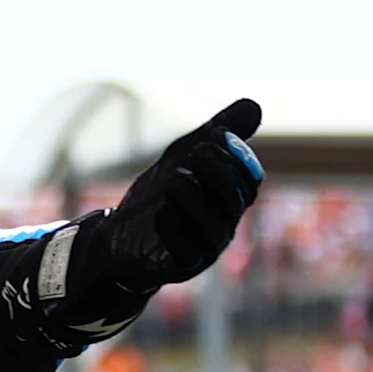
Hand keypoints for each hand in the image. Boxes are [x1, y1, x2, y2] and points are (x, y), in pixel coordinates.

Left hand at [22, 101, 261, 343]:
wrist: (118, 238)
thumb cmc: (159, 196)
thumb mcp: (182, 158)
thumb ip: (215, 135)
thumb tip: (254, 104)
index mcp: (228, 200)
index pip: (249, 180)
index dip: (239, 158)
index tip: (218, 133)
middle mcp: (223, 225)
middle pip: (233, 202)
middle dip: (219, 174)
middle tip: (197, 151)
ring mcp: (203, 249)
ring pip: (212, 228)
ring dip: (195, 200)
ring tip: (174, 177)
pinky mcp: (179, 267)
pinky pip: (186, 254)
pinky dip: (176, 232)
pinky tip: (161, 213)